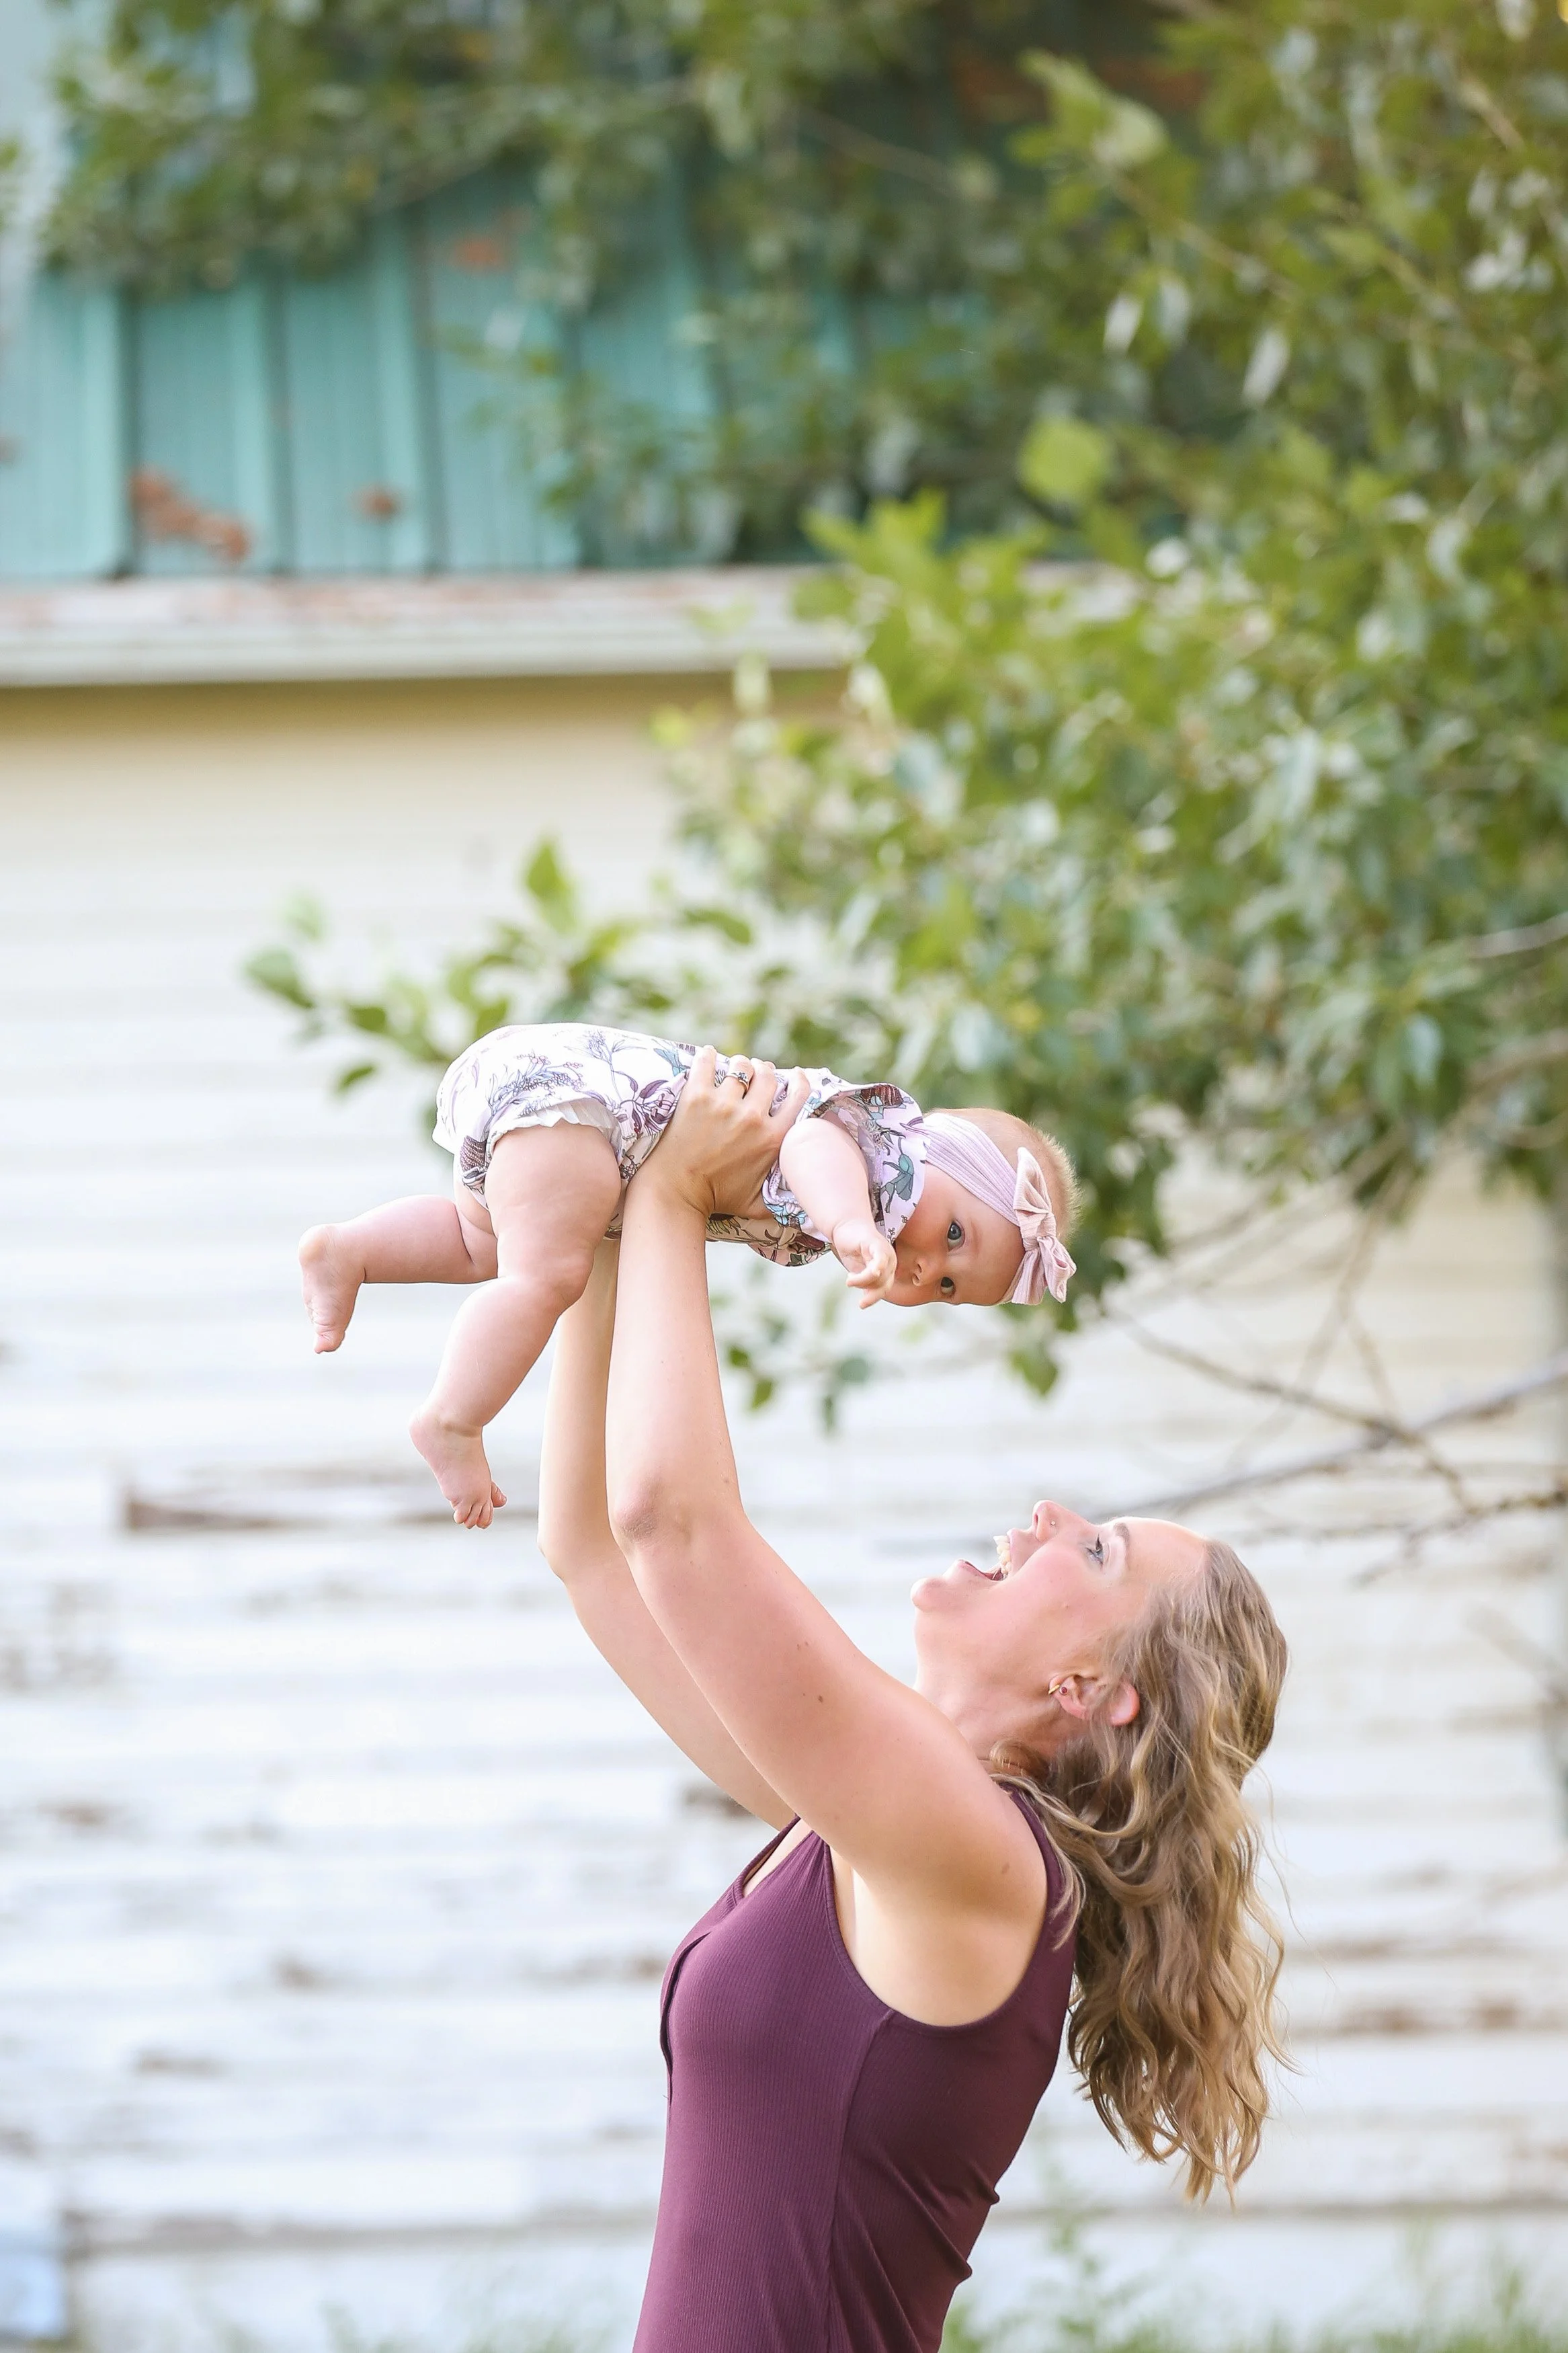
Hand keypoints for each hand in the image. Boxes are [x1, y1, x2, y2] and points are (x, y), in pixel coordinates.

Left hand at [645, 1048, 810, 1218]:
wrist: (676, 1192)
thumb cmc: (718, 1198)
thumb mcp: (759, 1204)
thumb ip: (784, 1198)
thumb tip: (807, 1201)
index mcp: (773, 1138)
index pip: (798, 1096)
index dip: (799, 1081)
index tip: (795, 1075)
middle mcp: (752, 1118)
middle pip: (768, 1075)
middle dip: (765, 1069)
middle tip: (758, 1071)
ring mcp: (723, 1104)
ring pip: (741, 1066)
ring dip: (740, 1064)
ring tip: (734, 1068)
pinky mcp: (696, 1096)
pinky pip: (706, 1062)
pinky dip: (708, 1055)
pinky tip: (708, 1054)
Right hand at [832, 1216, 896, 1306]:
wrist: (846, 1227)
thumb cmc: (853, 1249)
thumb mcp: (859, 1271)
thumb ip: (866, 1284)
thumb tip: (866, 1302)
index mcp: (888, 1268)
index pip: (885, 1288)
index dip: (874, 1298)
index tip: (861, 1305)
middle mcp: (890, 1260)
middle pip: (881, 1283)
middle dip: (864, 1286)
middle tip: (850, 1281)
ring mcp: (885, 1252)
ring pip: (878, 1277)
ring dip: (860, 1281)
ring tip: (849, 1277)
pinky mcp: (876, 1244)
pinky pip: (880, 1261)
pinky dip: (874, 1270)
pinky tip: (865, 1274)